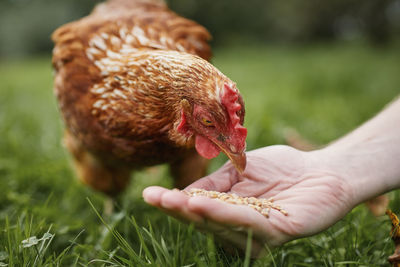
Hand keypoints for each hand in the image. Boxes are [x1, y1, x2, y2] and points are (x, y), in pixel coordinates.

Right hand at [143, 145, 355, 256]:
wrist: (321, 169)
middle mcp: (241, 228)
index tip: (149, 195)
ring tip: (177, 202)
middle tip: (157, 199)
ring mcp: (259, 233)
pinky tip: (203, 205)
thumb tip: (182, 193)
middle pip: (205, 222)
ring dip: (198, 213)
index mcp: (230, 212)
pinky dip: (224, 215)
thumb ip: (214, 182)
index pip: (197, 210)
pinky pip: (247, 225)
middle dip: (180, 210)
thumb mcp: (239, 170)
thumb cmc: (281, 169)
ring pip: (222, 226)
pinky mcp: (278, 232)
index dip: (174, 204)